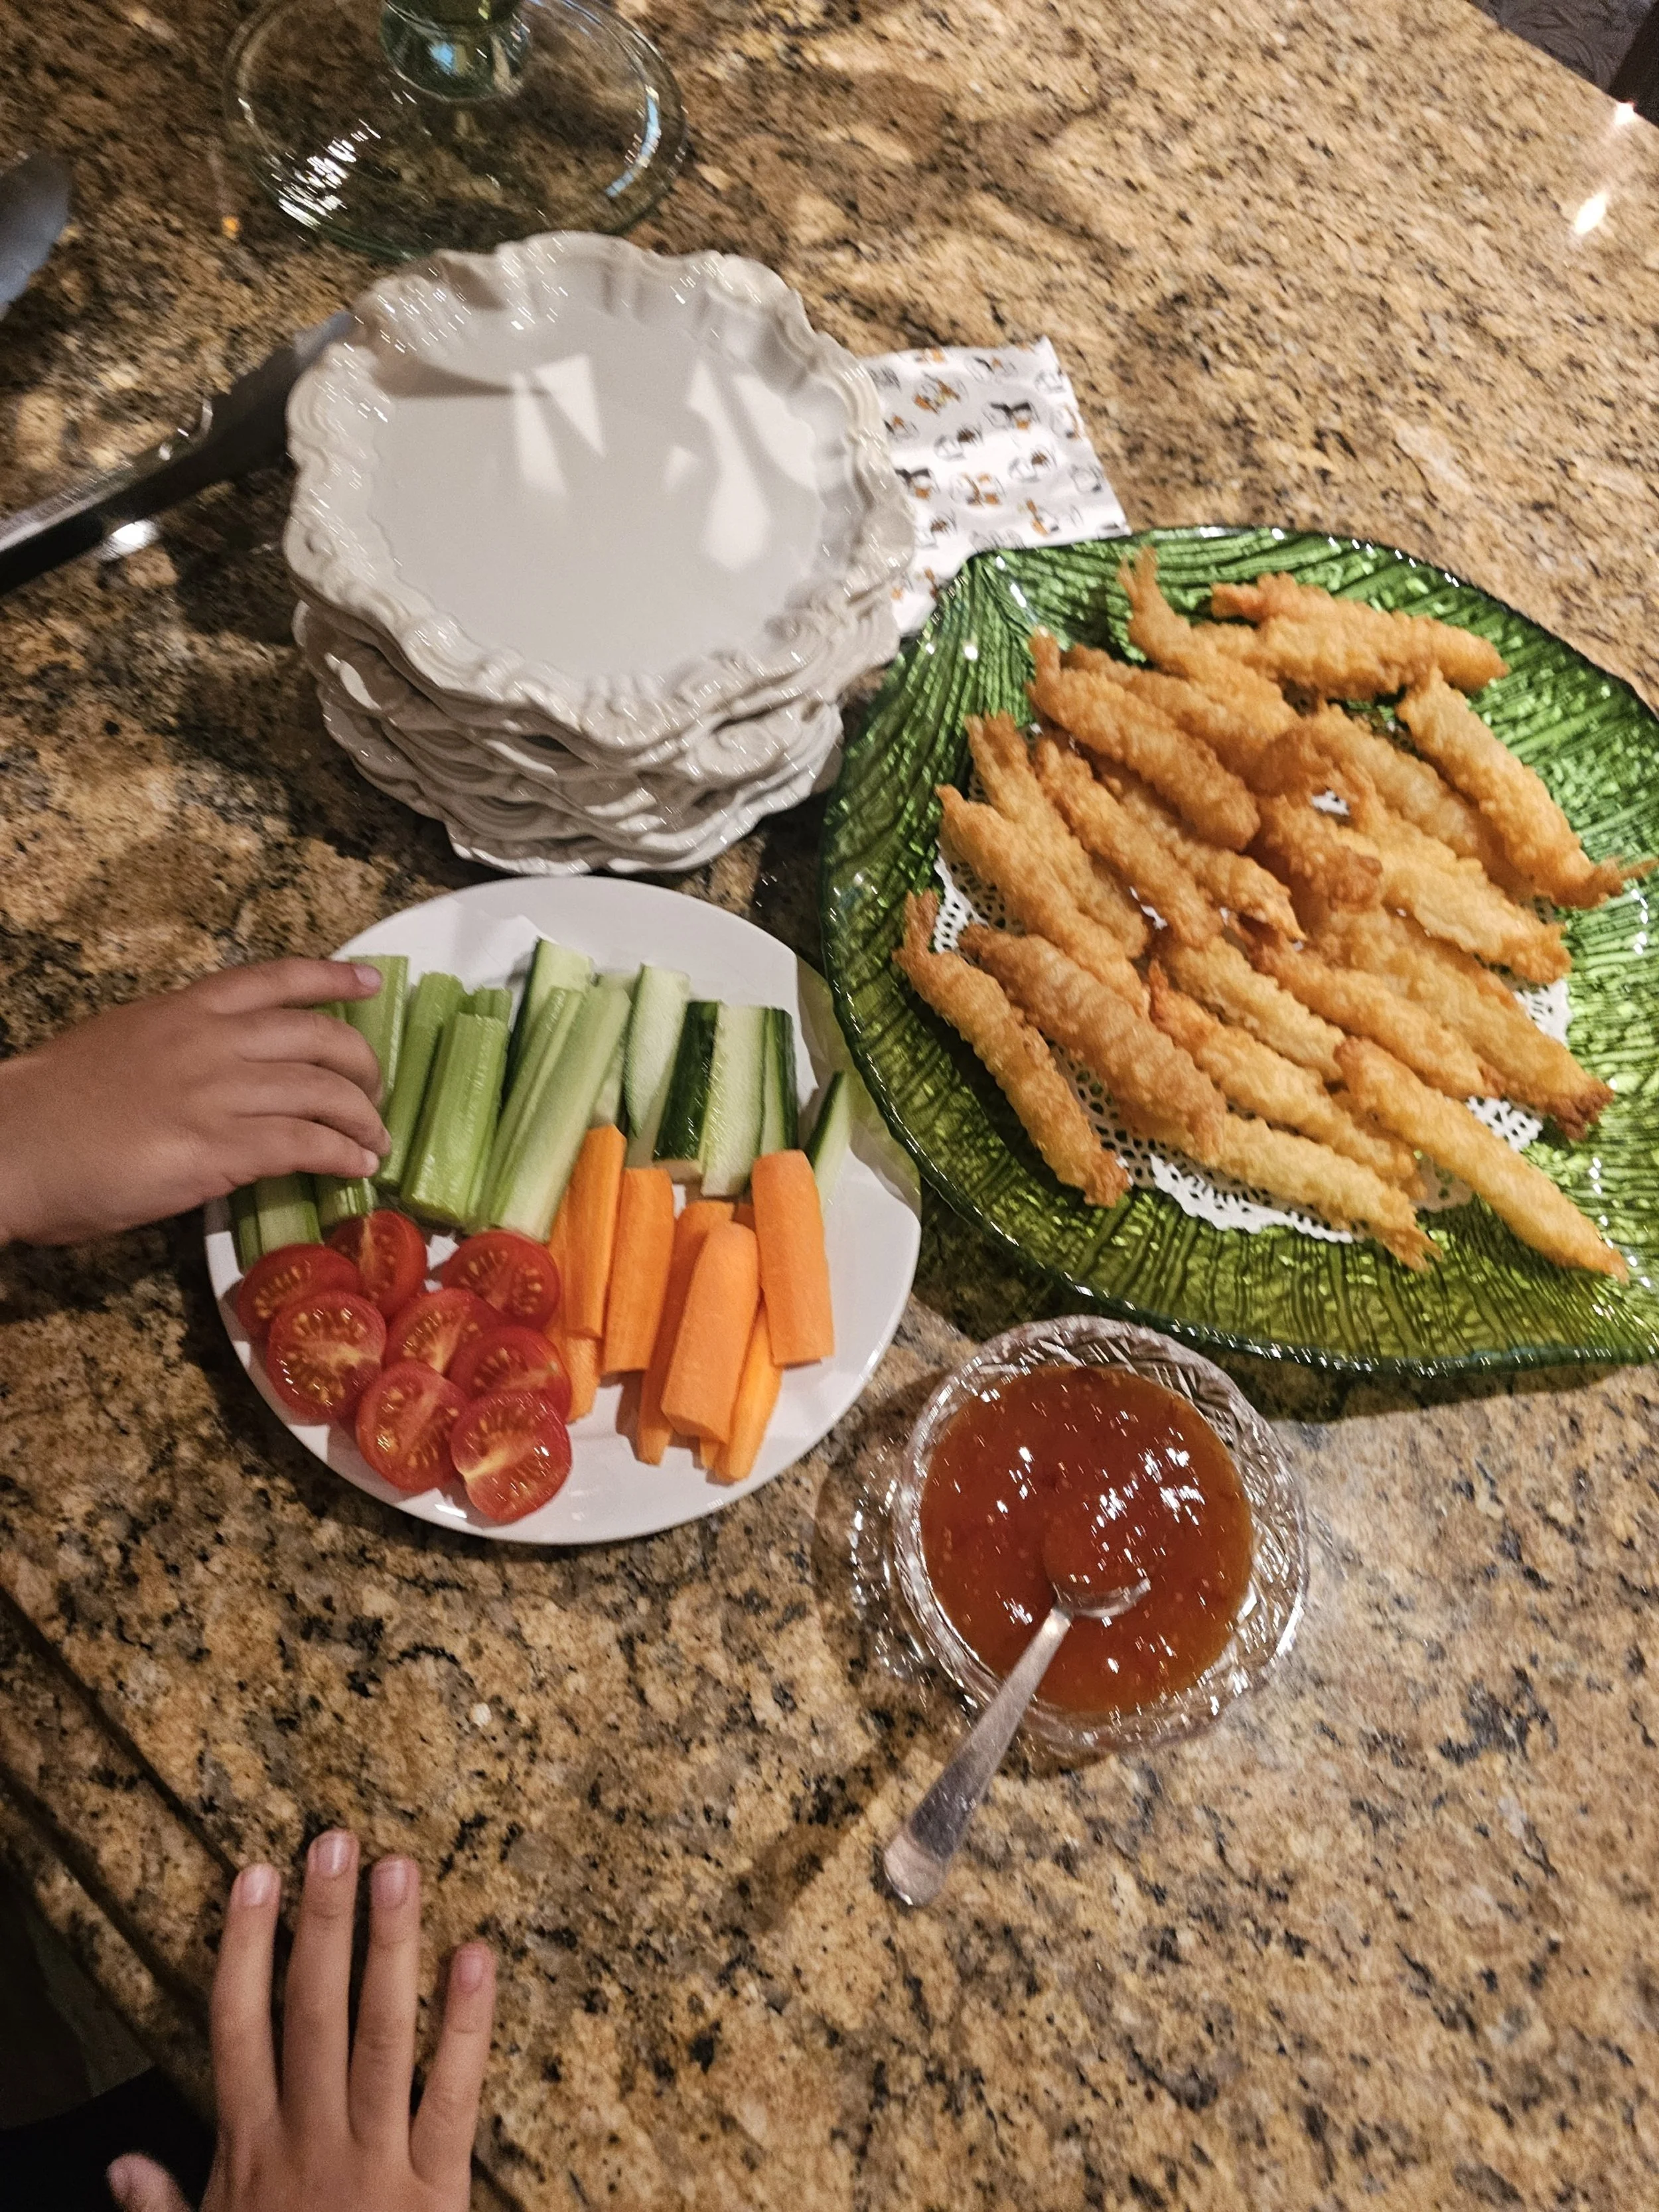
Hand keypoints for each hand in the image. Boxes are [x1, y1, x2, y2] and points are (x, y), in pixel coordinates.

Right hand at [0, 960, 391, 1245]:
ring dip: (363, 1119)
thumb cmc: (56, 1104)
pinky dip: (341, 1155)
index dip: (331, 979)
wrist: (13, 1144)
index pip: (274, 979)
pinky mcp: (218, 1149)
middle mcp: (211, 1042)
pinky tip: (355, 1166)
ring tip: (375, 1140)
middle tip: (374, 1090)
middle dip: (361, 1065)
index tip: (369, 985)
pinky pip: (304, 1144)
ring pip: (323, 1092)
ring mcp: (218, 1094)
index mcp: (186, 1011)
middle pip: (318, 1038)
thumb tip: (220, 1071)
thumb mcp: (125, 1045)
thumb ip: (180, 1049)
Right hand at [106, 1833, 495, 2211]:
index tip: (252, 1873)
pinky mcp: (436, 2189)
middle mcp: (308, 2142)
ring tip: (398, 1868)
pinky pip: (455, 2092)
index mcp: (252, 2152)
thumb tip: (121, 2160)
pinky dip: (468, 2023)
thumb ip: (165, 2209)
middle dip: (321, 1924)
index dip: (242, 1948)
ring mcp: (373, 2162)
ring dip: (389, 1948)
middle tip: (335, 1838)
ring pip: (380, 2035)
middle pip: (312, 2014)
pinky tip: (477, 1953)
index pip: (238, 2027)